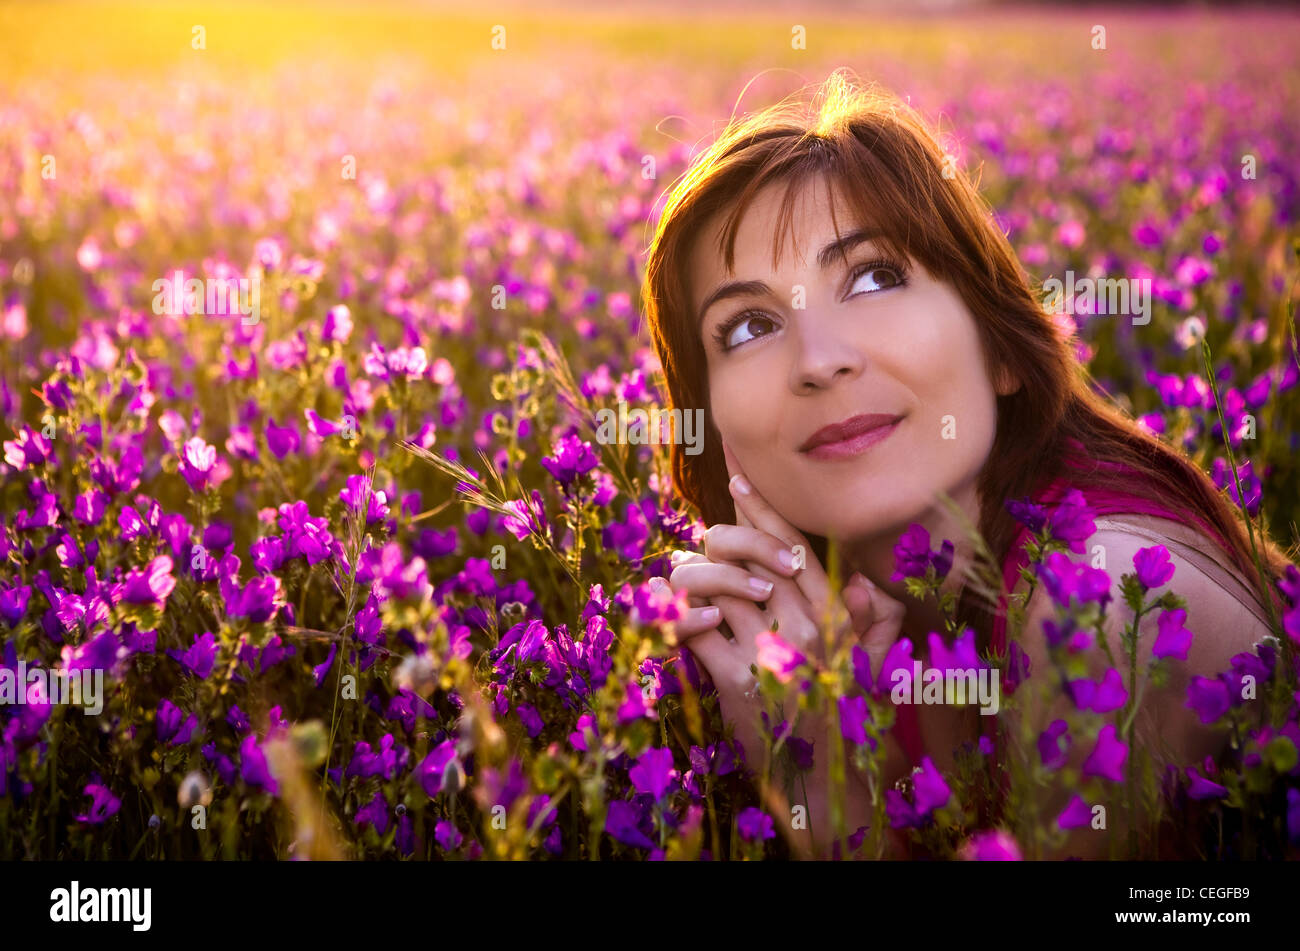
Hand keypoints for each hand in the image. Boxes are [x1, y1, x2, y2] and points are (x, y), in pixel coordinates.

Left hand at [652, 440, 910, 856]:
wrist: (825, 784)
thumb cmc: (843, 719)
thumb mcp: (864, 668)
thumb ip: (862, 623)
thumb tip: (856, 582)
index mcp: (831, 618)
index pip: (793, 546)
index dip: (763, 506)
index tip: (738, 476)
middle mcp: (801, 629)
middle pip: (747, 554)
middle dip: (718, 536)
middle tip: (705, 537)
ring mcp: (765, 653)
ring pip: (710, 584)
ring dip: (690, 574)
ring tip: (686, 577)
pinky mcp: (732, 682)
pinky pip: (690, 627)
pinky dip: (677, 615)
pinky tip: (679, 617)